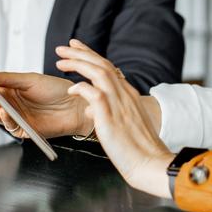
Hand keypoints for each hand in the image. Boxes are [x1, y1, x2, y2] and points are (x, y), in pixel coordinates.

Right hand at [0, 69, 88, 138]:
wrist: (76, 105)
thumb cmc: (56, 90)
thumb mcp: (28, 79)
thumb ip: (6, 78)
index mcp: (12, 89)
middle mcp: (13, 104)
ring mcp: (18, 117)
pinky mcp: (25, 130)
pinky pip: (10, 126)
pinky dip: (5, 118)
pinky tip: (4, 111)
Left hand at [56, 39, 172, 198]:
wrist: (150, 163)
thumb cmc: (137, 149)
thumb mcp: (123, 124)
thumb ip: (108, 112)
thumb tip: (91, 110)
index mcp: (128, 95)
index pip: (108, 68)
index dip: (91, 56)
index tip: (77, 48)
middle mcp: (125, 95)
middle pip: (102, 65)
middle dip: (81, 53)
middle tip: (62, 48)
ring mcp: (119, 104)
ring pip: (99, 73)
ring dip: (79, 64)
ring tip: (61, 62)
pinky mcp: (111, 117)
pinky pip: (95, 94)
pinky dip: (82, 88)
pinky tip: (71, 89)